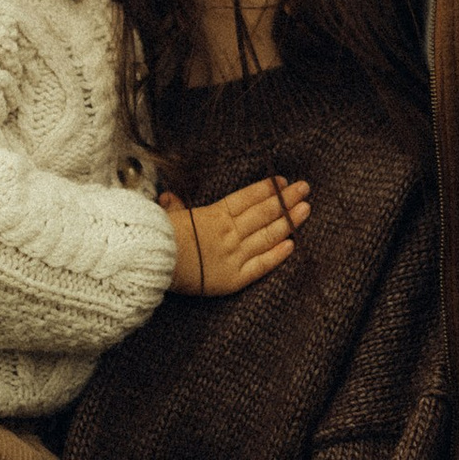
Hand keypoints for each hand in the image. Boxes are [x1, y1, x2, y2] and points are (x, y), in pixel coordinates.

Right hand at [164, 174, 310, 295]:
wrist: (152, 263)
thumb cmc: (157, 238)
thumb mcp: (167, 217)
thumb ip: (175, 208)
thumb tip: (168, 198)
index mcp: (214, 215)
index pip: (247, 197)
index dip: (267, 188)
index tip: (282, 181)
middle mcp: (229, 232)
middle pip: (264, 212)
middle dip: (286, 199)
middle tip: (305, 188)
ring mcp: (234, 254)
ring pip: (268, 235)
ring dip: (289, 221)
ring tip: (306, 210)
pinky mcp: (234, 278)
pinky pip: (261, 265)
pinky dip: (277, 254)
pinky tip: (292, 244)